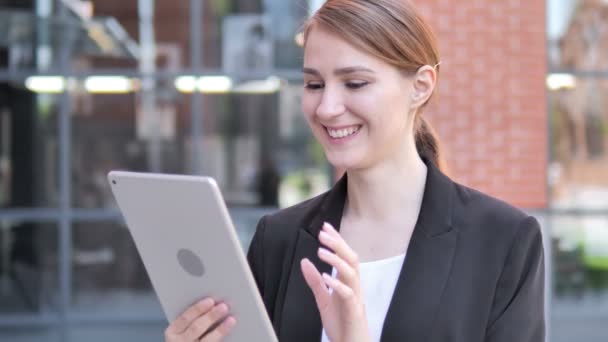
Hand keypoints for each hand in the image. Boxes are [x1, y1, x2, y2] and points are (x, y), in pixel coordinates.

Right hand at [164, 297, 235, 341]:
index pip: (185, 318)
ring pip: (207, 340)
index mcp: (173, 331)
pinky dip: (222, 339)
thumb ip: (192, 317)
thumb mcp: (182, 328)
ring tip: (231, 319)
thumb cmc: (186, 335)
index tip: (211, 300)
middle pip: (196, 328)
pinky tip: (232, 335)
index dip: (198, 308)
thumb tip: (213, 301)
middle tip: (224, 306)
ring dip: (220, 329)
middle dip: (211, 316)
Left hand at [301, 222, 370, 341]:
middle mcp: (355, 287)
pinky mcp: (354, 312)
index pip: (345, 256)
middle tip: (323, 233)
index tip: (325, 227)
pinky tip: (326, 278)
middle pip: (351, 259)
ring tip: (320, 252)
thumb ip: (315, 282)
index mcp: (349, 283)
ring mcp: (356, 299)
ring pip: (351, 273)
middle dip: (338, 244)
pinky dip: (337, 285)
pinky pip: (348, 295)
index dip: (337, 240)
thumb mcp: (324, 300)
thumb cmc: (341, 324)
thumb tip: (305, 261)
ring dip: (336, 260)